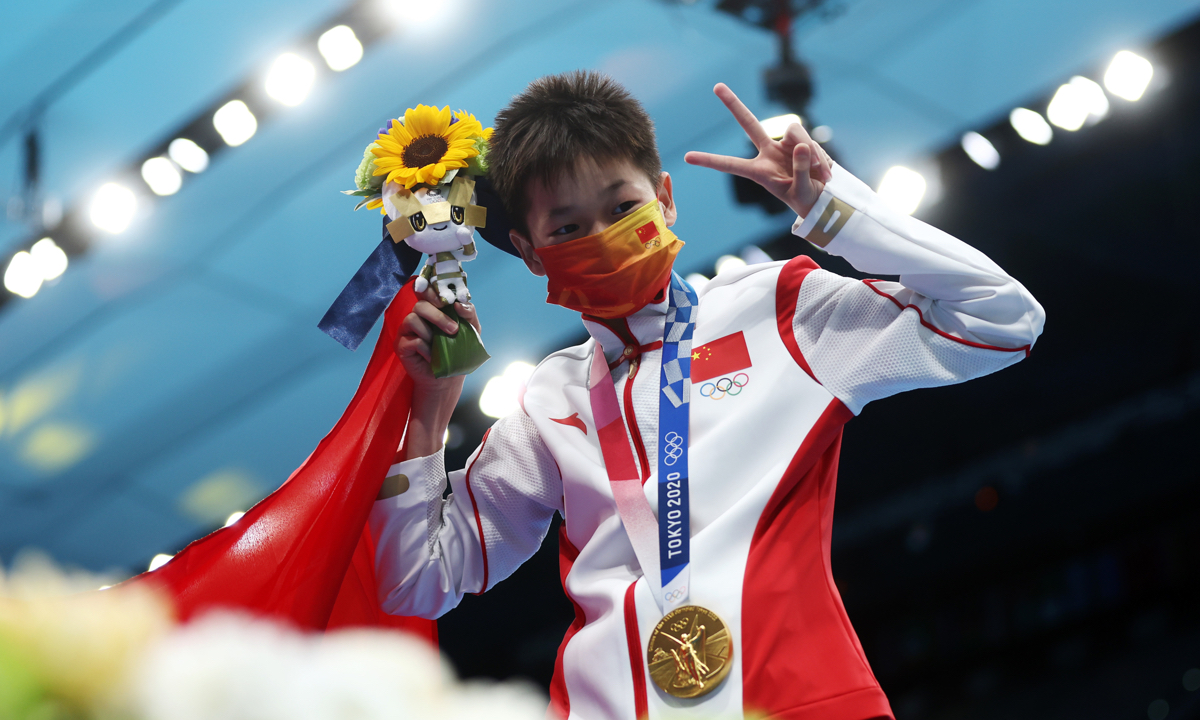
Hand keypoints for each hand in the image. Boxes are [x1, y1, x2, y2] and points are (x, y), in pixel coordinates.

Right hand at [393, 285, 481, 458]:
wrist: (449, 380)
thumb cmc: (459, 354)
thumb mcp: (472, 332)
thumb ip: (470, 314)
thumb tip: (459, 303)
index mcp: (434, 310)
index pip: (428, 291)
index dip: (435, 291)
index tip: (448, 301)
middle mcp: (418, 317)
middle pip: (420, 303)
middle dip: (438, 315)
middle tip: (453, 330)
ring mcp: (407, 331)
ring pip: (412, 318)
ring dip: (431, 332)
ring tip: (441, 345)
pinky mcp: (401, 346)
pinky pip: (411, 340)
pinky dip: (425, 348)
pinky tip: (432, 357)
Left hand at [684, 83, 833, 217]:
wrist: (824, 198)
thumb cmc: (806, 200)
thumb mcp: (801, 192)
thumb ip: (800, 169)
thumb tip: (801, 145)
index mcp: (759, 172)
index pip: (731, 164)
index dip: (710, 160)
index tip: (686, 157)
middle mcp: (768, 153)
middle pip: (749, 124)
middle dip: (734, 105)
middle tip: (716, 86)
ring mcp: (786, 145)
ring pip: (795, 132)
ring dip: (810, 152)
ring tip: (820, 174)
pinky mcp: (803, 141)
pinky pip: (810, 140)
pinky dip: (819, 156)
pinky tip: (825, 172)